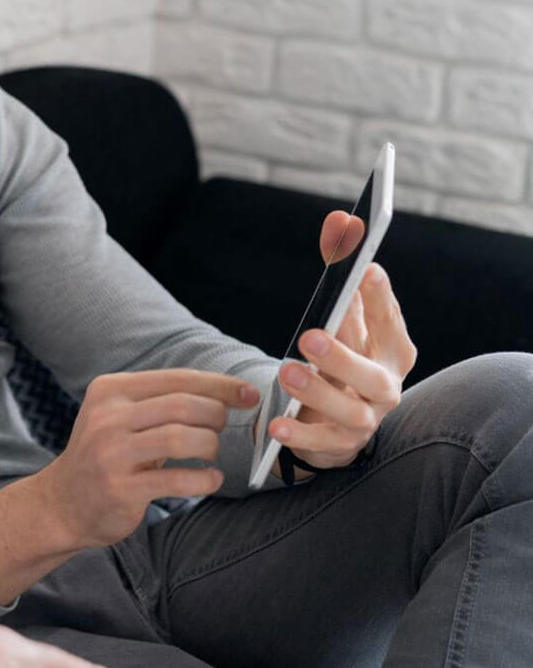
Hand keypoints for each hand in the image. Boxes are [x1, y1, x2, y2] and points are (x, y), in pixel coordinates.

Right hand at [34, 370, 259, 549]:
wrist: (63, 502)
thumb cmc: (106, 456)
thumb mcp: (119, 417)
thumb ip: (160, 402)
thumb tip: (226, 392)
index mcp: (110, 390)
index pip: (176, 379)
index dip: (220, 385)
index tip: (249, 394)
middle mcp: (107, 418)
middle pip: (183, 405)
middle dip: (216, 415)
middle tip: (222, 428)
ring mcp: (111, 454)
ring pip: (183, 439)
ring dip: (210, 446)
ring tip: (210, 453)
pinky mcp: (121, 488)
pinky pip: (178, 480)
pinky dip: (205, 480)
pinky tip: (210, 480)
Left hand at [270, 212, 416, 468]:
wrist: (334, 422)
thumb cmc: (340, 362)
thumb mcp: (341, 325)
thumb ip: (342, 280)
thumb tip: (341, 221)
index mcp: (392, 352)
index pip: (390, 323)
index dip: (380, 298)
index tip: (365, 270)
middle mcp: (386, 387)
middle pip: (373, 375)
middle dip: (342, 355)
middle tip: (309, 334)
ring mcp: (366, 420)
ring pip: (348, 410)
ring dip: (317, 392)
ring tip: (286, 372)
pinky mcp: (338, 445)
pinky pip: (319, 443)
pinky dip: (298, 433)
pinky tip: (276, 423)